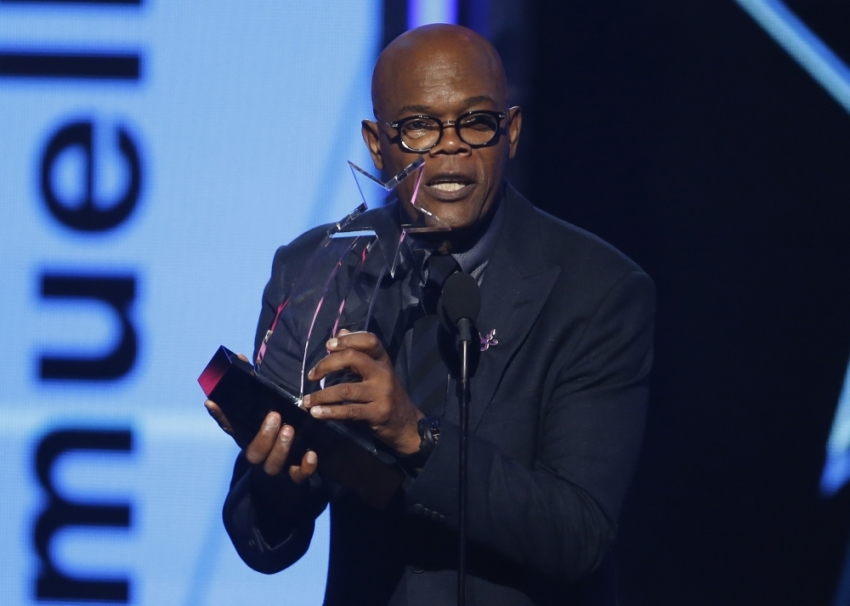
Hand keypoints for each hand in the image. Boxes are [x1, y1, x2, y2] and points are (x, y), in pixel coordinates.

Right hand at [203, 353, 316, 484]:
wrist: (284, 480)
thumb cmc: (274, 435)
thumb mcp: (264, 413)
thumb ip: (255, 388)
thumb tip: (239, 356)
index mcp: (249, 439)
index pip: (230, 427)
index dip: (220, 416)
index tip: (211, 401)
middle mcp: (260, 455)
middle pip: (254, 452)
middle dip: (264, 435)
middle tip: (275, 416)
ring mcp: (276, 467)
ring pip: (273, 465)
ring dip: (281, 448)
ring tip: (290, 430)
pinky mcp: (295, 477)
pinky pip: (298, 476)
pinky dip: (304, 467)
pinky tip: (311, 454)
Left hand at [302, 330, 423, 453]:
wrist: (407, 424)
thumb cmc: (387, 395)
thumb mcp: (377, 372)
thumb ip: (359, 352)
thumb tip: (340, 332)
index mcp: (383, 361)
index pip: (369, 340)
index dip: (348, 339)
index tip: (328, 345)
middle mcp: (383, 373)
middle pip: (353, 358)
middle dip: (327, 364)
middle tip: (312, 375)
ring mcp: (381, 393)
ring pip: (345, 389)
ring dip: (321, 395)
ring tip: (307, 401)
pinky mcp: (378, 412)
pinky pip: (349, 411)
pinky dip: (329, 412)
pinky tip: (316, 413)